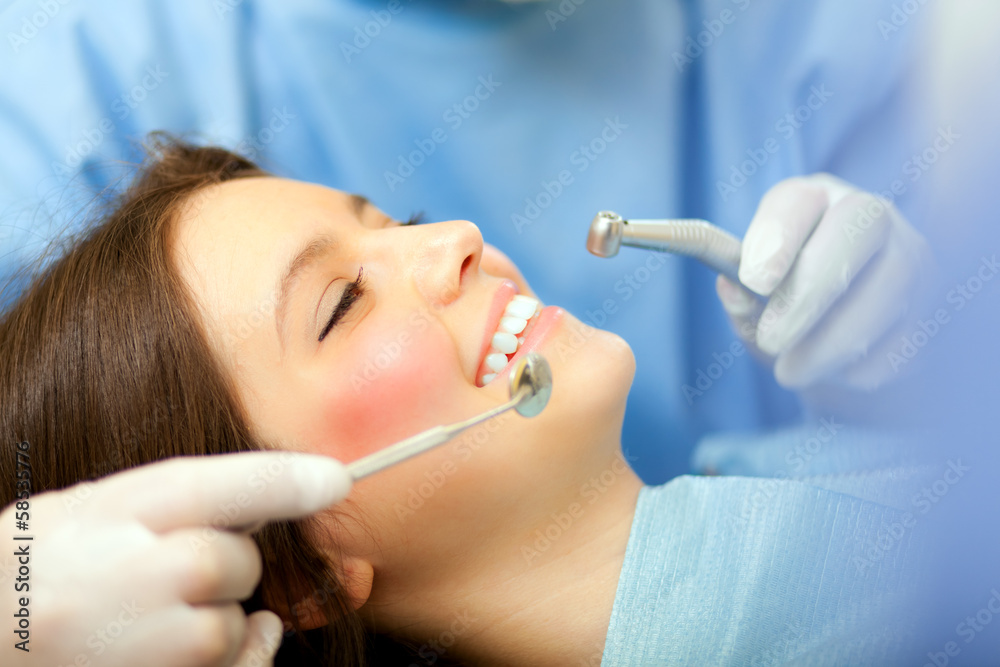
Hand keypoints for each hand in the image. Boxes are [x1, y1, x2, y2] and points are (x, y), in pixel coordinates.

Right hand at [0, 452, 351, 666]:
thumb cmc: (41, 568)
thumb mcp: (92, 508)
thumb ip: (177, 498)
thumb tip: (276, 489)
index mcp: (117, 514)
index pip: (221, 487)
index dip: (288, 482)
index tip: (336, 480)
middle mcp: (141, 577)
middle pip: (239, 560)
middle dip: (222, 563)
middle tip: (165, 572)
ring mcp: (153, 643)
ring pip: (236, 621)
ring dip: (215, 618)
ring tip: (149, 619)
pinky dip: (236, 656)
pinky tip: (188, 649)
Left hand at [717, 173, 933, 390]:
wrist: (839, 347)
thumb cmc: (785, 309)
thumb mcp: (753, 301)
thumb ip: (741, 296)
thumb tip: (735, 290)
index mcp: (813, 201)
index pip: (798, 200)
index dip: (777, 236)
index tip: (754, 280)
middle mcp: (872, 217)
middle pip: (858, 230)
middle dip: (809, 294)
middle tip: (771, 341)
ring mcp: (913, 259)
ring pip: (885, 293)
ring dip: (828, 346)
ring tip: (789, 372)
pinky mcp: (933, 309)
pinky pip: (901, 343)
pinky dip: (857, 370)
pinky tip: (833, 371)